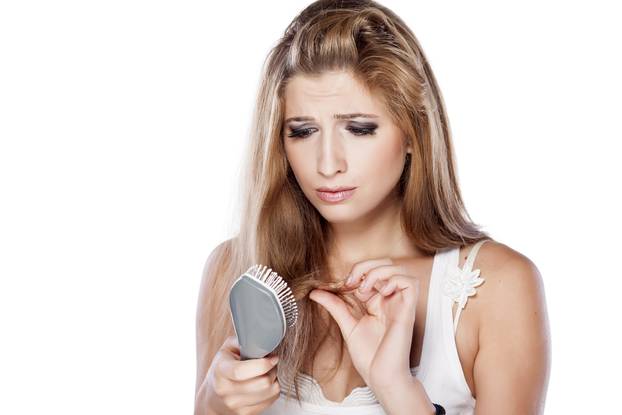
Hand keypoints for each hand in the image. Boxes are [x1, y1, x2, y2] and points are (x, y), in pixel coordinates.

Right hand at [201, 335, 279, 414]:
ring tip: (267, 373)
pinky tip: (264, 385)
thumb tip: (261, 336)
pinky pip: (272, 399)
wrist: (212, 398)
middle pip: (263, 382)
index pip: (241, 371)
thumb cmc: (221, 371)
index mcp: (221, 371)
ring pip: (270, 391)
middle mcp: (227, 391)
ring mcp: (236, 405)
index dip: (262, 364)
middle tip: (270, 362)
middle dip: (272, 369)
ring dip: (274, 379)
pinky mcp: (246, 413)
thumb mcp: (226, 350)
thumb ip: (242, 340)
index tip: (272, 358)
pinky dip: (273, 390)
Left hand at [308, 258, 419, 389]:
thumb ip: (334, 306)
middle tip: (352, 281)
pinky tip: (381, 292)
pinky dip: (394, 280)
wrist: (380, 377)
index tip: (342, 286)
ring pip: (399, 269)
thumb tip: (315, 292)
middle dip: (366, 265)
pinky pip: (410, 282)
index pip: (372, 271)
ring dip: (379, 271)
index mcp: (377, 302)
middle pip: (386, 264)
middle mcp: (390, 299)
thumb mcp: (347, 325)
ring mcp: (400, 304)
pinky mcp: (408, 310)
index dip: (356, 271)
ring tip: (365, 288)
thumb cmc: (369, 357)